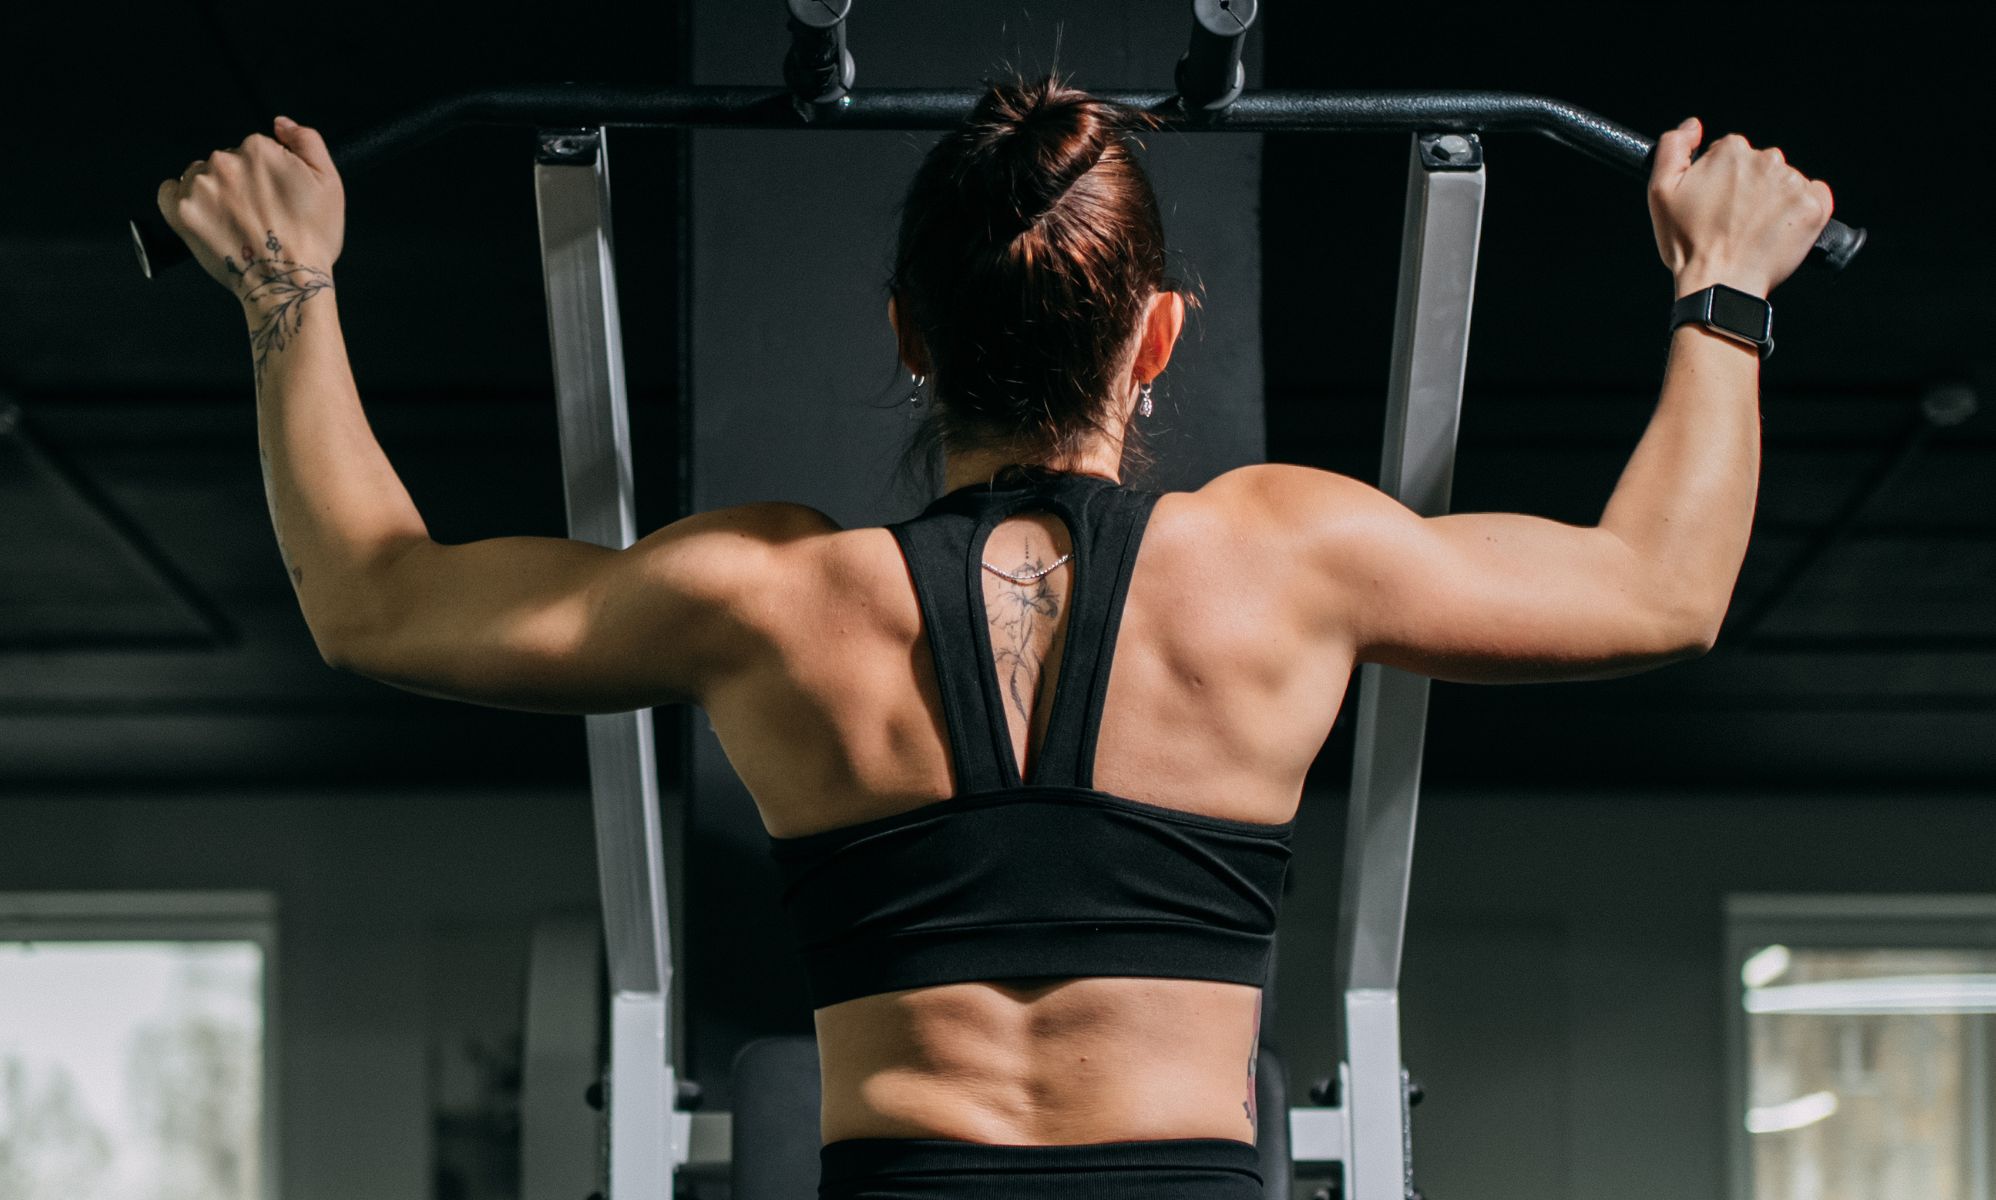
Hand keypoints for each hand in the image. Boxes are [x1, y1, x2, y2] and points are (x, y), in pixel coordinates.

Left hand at [155, 116, 344, 303]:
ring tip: (235, 223)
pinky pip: (169, 191)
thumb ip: (307, 141)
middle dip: (238, 183)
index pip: (254, 149)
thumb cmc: (312, 238)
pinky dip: (181, 200)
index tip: (275, 198)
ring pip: (199, 176)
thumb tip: (279, 123)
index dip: (267, 175)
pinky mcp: (180, 211)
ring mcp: (199, 187)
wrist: (288, 282)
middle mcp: (224, 161)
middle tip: (257, 215)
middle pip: (225, 161)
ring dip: (213, 193)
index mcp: (258, 148)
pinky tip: (204, 217)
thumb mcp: (329, 183)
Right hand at [1647, 117, 1833, 297]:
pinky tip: (1781, 227)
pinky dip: (1802, 208)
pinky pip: (1815, 195)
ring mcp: (1793, 183)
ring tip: (1754, 230)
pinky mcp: (1814, 207)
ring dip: (1773, 199)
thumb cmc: (1688, 244)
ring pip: (1785, 180)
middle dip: (1749, 187)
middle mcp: (1766, 160)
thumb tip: (1693, 126)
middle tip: (1733, 220)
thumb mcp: (1660, 192)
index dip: (1720, 178)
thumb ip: (1672, 148)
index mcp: (1731, 152)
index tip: (1716, 202)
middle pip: (1760, 164)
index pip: (1731, 151)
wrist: (1720, 284)